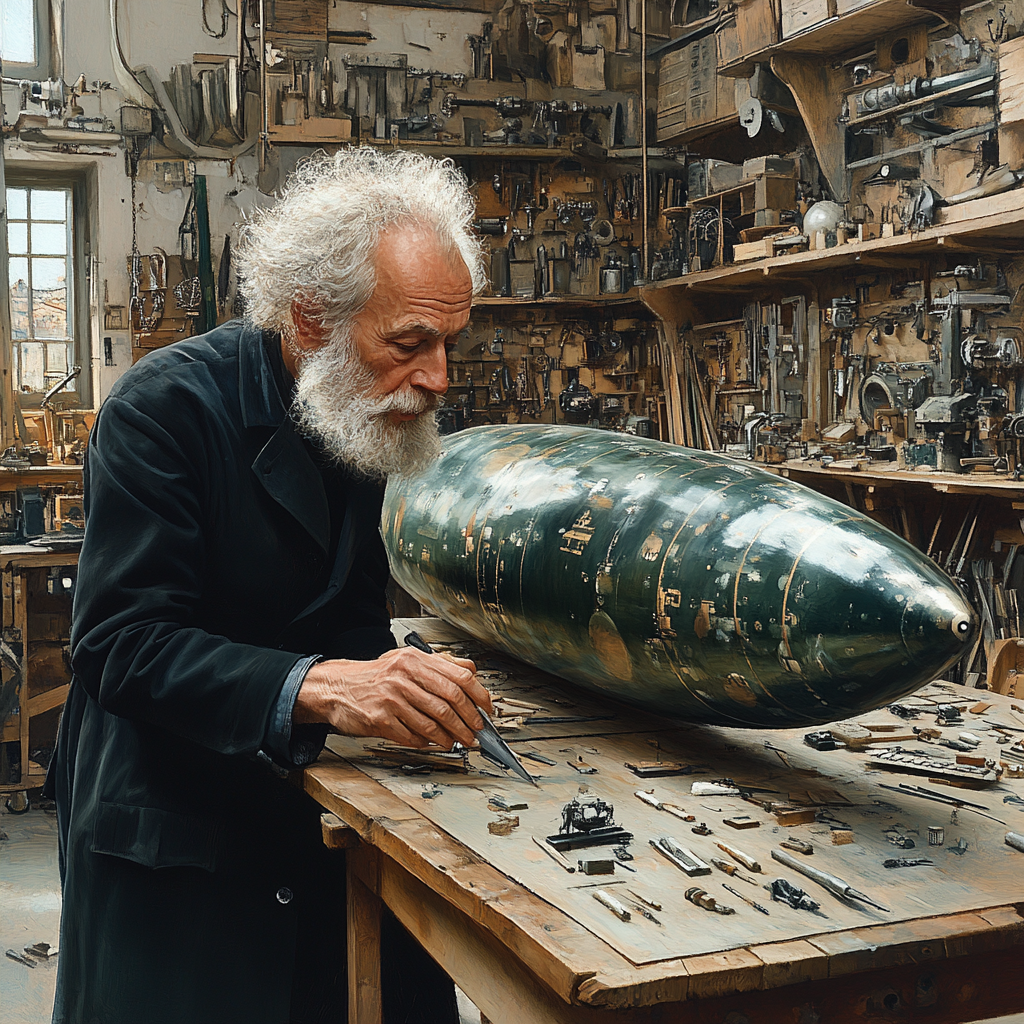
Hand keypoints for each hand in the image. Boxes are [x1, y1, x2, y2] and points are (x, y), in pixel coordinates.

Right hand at [293, 647, 492, 748]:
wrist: (337, 688)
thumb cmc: (375, 677)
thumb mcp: (406, 660)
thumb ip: (439, 664)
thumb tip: (471, 672)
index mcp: (415, 660)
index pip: (459, 677)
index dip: (479, 696)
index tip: (486, 710)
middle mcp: (404, 676)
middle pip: (450, 701)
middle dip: (468, 721)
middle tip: (476, 732)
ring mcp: (391, 698)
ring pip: (433, 721)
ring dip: (450, 736)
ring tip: (456, 741)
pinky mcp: (380, 719)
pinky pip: (412, 735)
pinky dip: (426, 741)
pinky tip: (431, 742)